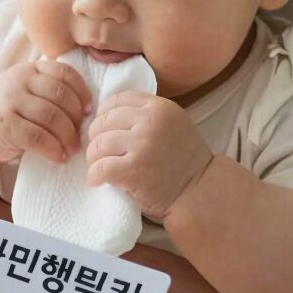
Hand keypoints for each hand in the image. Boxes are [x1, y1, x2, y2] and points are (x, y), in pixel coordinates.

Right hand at [0, 60, 92, 165]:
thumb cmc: (9, 111)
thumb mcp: (26, 91)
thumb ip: (50, 91)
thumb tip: (87, 110)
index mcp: (30, 69)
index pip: (64, 73)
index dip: (82, 92)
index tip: (88, 110)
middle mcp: (19, 80)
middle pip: (61, 96)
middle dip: (76, 119)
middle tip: (81, 136)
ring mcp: (10, 102)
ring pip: (52, 117)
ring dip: (68, 137)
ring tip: (72, 149)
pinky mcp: (5, 126)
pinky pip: (39, 138)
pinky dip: (53, 149)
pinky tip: (58, 157)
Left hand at [86, 91, 212, 219]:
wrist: (199, 192)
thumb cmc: (184, 162)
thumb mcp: (173, 124)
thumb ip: (147, 115)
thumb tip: (107, 115)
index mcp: (160, 107)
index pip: (117, 99)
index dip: (105, 114)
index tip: (105, 129)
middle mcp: (151, 122)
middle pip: (103, 121)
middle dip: (95, 137)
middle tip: (99, 152)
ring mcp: (142, 145)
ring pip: (98, 144)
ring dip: (93, 158)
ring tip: (99, 167)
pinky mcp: (133, 170)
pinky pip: (100, 167)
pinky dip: (93, 175)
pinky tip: (96, 181)